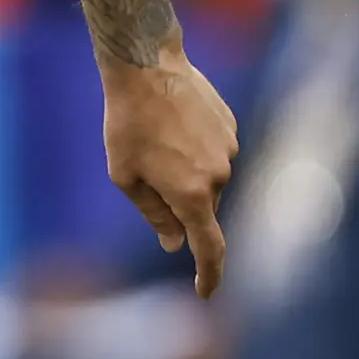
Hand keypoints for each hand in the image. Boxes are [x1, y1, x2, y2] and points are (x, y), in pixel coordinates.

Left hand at [100, 49, 238, 298]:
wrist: (148, 66)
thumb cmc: (128, 124)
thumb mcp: (126, 177)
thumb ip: (155, 215)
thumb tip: (174, 244)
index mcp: (192, 195)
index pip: (209, 247)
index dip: (209, 274)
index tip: (205, 292)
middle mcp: (219, 176)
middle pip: (202, 208)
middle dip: (180, 203)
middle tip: (147, 170)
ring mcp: (230, 149)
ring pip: (210, 179)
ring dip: (187, 173)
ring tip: (157, 138)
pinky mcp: (231, 127)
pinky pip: (215, 152)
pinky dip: (196, 150)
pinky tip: (174, 125)